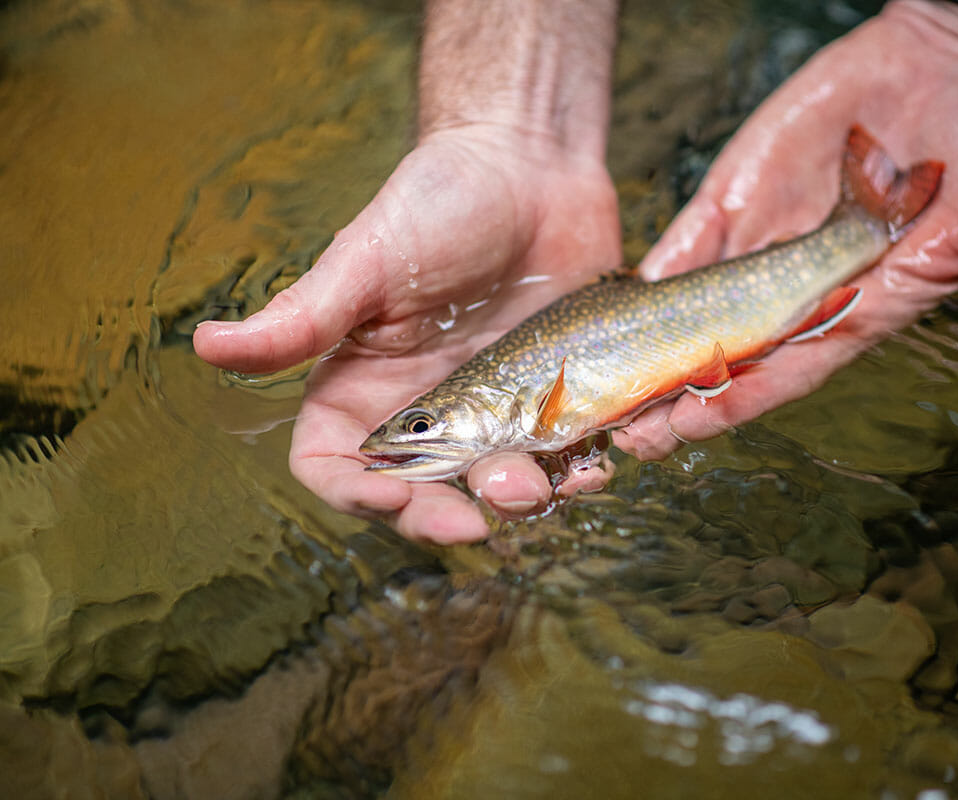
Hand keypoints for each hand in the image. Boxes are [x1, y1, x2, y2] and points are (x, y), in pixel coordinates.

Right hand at [194, 128, 620, 541]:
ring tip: (546, 484)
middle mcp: (427, 411)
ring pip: (498, 487)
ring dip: (520, 499)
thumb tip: (206, 346)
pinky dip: (579, 473)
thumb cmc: (438, 202)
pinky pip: (565, 457)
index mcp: (363, 386)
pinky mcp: (555, 398)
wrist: (530, 166)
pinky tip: (596, 465)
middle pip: (423, 496)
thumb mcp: (367, 259)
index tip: (392, 497)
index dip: (357, 496)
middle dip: (452, 513)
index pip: (336, 466)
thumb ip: (302, 315)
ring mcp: (496, 411)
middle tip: (488, 506)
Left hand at [614, 0, 957, 459]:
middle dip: (670, 397)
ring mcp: (761, 249)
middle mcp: (797, 293)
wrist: (944, 60)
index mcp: (855, 308)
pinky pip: (682, 248)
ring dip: (641, 354)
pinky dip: (642, 281)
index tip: (680, 432)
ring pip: (689, 316)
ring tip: (591, 390)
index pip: (785, 372)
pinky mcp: (735, 203)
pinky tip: (599, 310)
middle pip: (724, 359)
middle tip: (614, 430)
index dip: (733, 404)